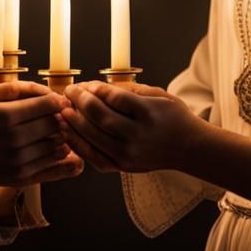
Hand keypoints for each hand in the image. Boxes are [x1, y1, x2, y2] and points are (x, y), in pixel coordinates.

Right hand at [0, 80, 82, 187]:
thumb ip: (13, 89)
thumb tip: (44, 90)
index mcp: (6, 116)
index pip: (48, 105)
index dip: (57, 100)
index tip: (57, 99)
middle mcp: (13, 140)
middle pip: (55, 124)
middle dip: (60, 117)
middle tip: (58, 113)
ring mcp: (16, 162)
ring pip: (56, 146)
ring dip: (60, 135)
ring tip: (54, 129)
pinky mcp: (17, 178)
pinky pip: (49, 166)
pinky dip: (59, 156)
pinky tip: (60, 149)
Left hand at [61, 81, 206, 173]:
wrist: (189, 148)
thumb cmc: (172, 116)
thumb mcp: (157, 94)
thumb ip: (128, 89)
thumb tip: (96, 87)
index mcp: (148, 113)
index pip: (114, 98)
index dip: (94, 89)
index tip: (83, 83)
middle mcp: (138, 135)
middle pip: (100, 117)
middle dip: (79, 102)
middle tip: (67, 92)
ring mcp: (129, 154)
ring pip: (94, 137)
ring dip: (73, 123)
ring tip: (61, 110)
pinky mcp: (124, 167)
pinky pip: (94, 157)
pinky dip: (78, 144)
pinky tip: (68, 132)